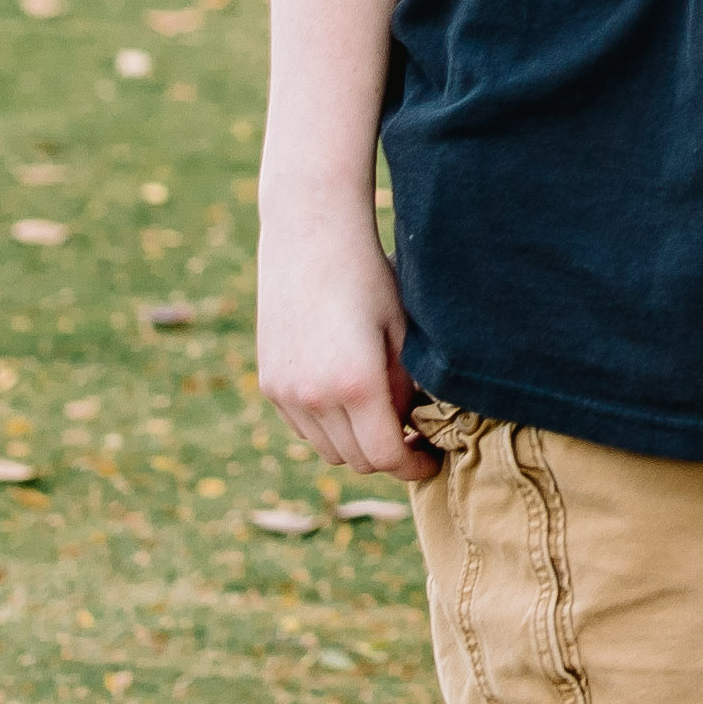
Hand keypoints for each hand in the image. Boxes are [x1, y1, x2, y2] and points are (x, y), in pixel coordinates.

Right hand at [254, 218, 433, 481]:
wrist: (310, 238)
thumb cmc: (369, 277)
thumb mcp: (402, 332)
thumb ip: (408, 389)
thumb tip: (413, 428)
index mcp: (357, 384)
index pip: (386, 457)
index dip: (414, 465)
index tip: (431, 458)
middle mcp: (315, 396)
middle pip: (355, 459)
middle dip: (387, 456)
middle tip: (412, 437)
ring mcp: (287, 393)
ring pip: (327, 448)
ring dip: (355, 443)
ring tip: (380, 416)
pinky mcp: (270, 383)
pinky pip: (304, 427)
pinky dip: (327, 426)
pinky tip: (347, 397)